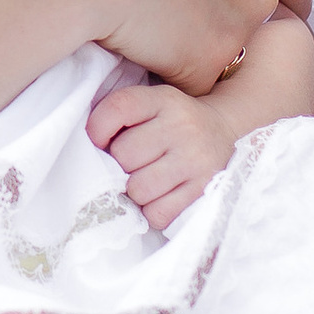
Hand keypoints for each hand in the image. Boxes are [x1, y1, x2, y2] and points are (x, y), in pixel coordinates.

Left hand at [85, 72, 235, 227]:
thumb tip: (89, 149)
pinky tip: (163, 195)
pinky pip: (158, 213)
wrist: (224, 132)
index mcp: (164, 100)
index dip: (98, 128)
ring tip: (148, 180)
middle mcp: (183, 127)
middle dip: (121, 164)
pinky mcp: (204, 191)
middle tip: (134, 162)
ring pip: (138, 189)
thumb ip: (120, 116)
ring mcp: (196, 160)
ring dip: (136, 191)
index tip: (99, 141)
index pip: (119, 108)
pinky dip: (153, 210)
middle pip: (124, 155)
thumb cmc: (174, 122)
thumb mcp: (152, 104)